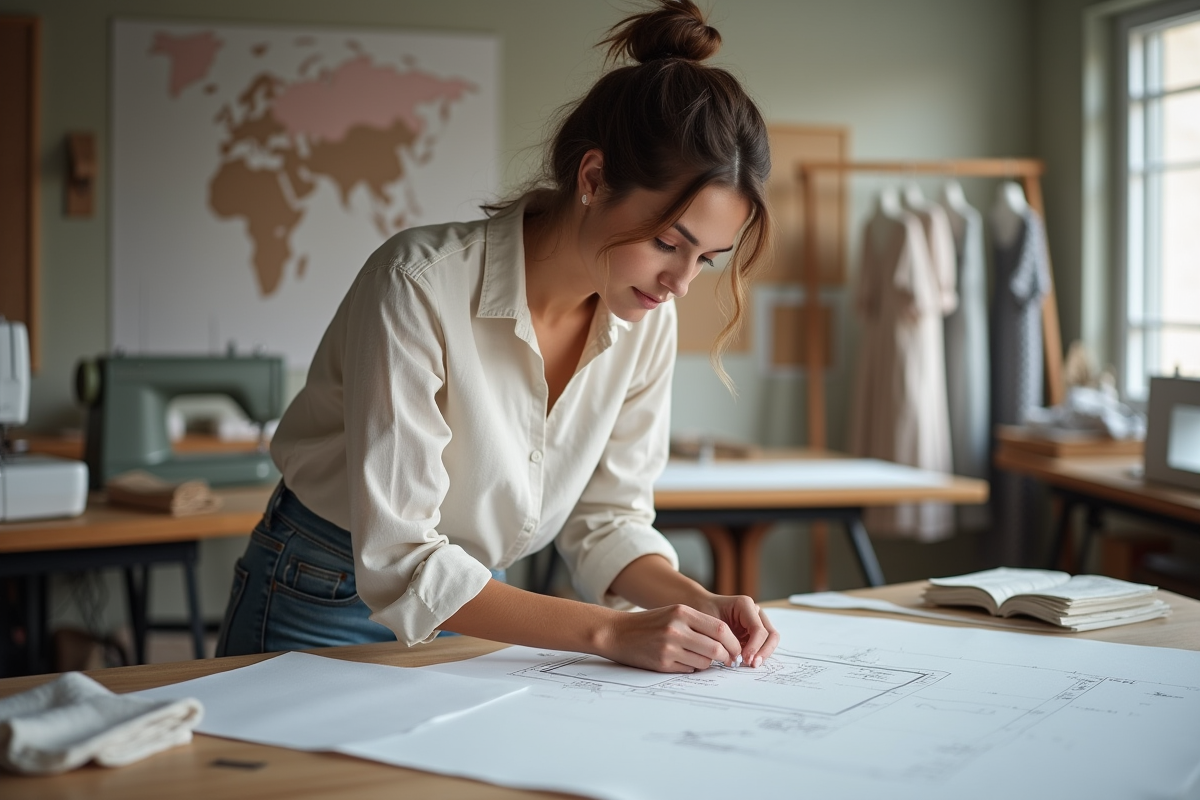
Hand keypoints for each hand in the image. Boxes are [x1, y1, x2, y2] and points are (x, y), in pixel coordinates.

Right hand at [597, 604, 742, 672]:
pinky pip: (688, 670)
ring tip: (698, 657)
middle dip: (726, 657)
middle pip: (716, 648)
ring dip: (707, 663)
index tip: (735, 649)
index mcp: (682, 612)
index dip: (733, 642)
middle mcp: (676, 629)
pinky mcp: (662, 663)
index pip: (720, 629)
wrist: (617, 632)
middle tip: (728, 660)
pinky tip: (681, 661)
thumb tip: (726, 641)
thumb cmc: (649, 623)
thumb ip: (698, 623)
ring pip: (704, 662)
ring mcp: (669, 647)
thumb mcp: (673, 612)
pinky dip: (691, 668)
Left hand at [695, 593, 779, 667]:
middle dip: (764, 652)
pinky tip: (747, 662)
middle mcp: (755, 612)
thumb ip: (724, 638)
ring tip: (750, 665)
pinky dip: (758, 654)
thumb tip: (736, 658)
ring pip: (770, 641)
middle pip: (771, 634)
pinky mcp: (754, 632)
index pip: (758, 629)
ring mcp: (757, 621)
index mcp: (745, 605)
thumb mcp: (711, 623)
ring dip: (763, 654)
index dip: (754, 646)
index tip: (745, 659)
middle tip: (752, 664)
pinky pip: (763, 645)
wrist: (700, 606)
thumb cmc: (704, 611)